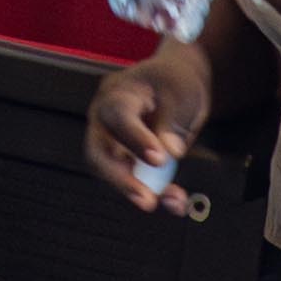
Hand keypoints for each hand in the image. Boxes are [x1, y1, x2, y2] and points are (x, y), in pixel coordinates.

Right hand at [81, 45, 211, 209]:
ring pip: (113, 173)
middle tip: (147, 200)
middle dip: (121, 179)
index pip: (118, 116)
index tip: (159, 160)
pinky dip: (154, 192)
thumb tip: (170, 153)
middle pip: (99, 152)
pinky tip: (175, 199)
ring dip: (142, 191)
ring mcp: (112, 141)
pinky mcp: (124, 159)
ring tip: (173, 200)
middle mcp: (105, 119)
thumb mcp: (180, 92)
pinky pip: (132, 180)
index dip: (135, 139)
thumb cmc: (174, 80)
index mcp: (118, 93)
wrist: (174, 80)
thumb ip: (172, 121)